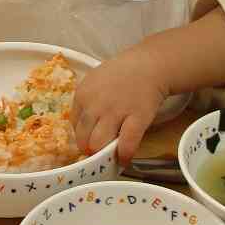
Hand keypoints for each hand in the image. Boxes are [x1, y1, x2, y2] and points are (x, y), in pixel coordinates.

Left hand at [71, 46, 168, 166]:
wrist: (150, 65)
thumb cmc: (123, 74)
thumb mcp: (95, 80)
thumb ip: (87, 101)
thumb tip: (83, 128)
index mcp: (83, 94)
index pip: (74, 125)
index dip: (82, 134)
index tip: (90, 138)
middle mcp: (95, 104)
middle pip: (83, 138)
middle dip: (89, 148)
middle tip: (98, 151)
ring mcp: (116, 112)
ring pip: (98, 144)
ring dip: (103, 154)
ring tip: (110, 155)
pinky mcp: (136, 118)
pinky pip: (126, 145)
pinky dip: (124, 156)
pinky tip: (124, 159)